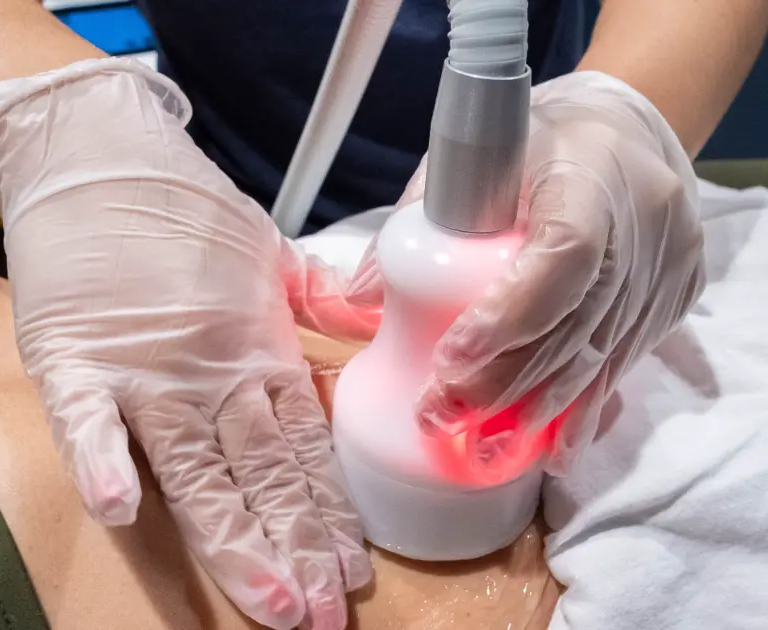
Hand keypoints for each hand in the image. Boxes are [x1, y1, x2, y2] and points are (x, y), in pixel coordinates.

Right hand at [0, 58, 375, 629]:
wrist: (102, 158)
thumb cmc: (185, 211)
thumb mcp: (269, 254)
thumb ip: (317, 299)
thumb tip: (366, 320)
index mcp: (258, 355)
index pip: (301, 451)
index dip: (326, 514)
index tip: (351, 570)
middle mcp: (211, 374)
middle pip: (259, 476)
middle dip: (293, 549)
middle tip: (321, 616)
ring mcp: (144, 368)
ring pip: (196, 466)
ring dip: (232, 533)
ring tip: (270, 597)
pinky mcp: (75, 354)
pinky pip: (85, 416)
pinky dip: (99, 457)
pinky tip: (120, 509)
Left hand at [349, 71, 704, 471]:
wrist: (625, 132)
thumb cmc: (534, 143)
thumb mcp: (469, 161)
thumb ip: (414, 222)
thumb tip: (361, 297)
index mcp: (589, 172)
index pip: (562, 256)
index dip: (507, 317)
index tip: (449, 359)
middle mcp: (643, 222)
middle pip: (576, 323)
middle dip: (505, 382)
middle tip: (441, 414)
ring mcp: (668, 265)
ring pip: (602, 356)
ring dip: (538, 411)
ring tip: (480, 447)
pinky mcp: (677, 296)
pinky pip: (623, 363)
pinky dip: (580, 408)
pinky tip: (547, 448)